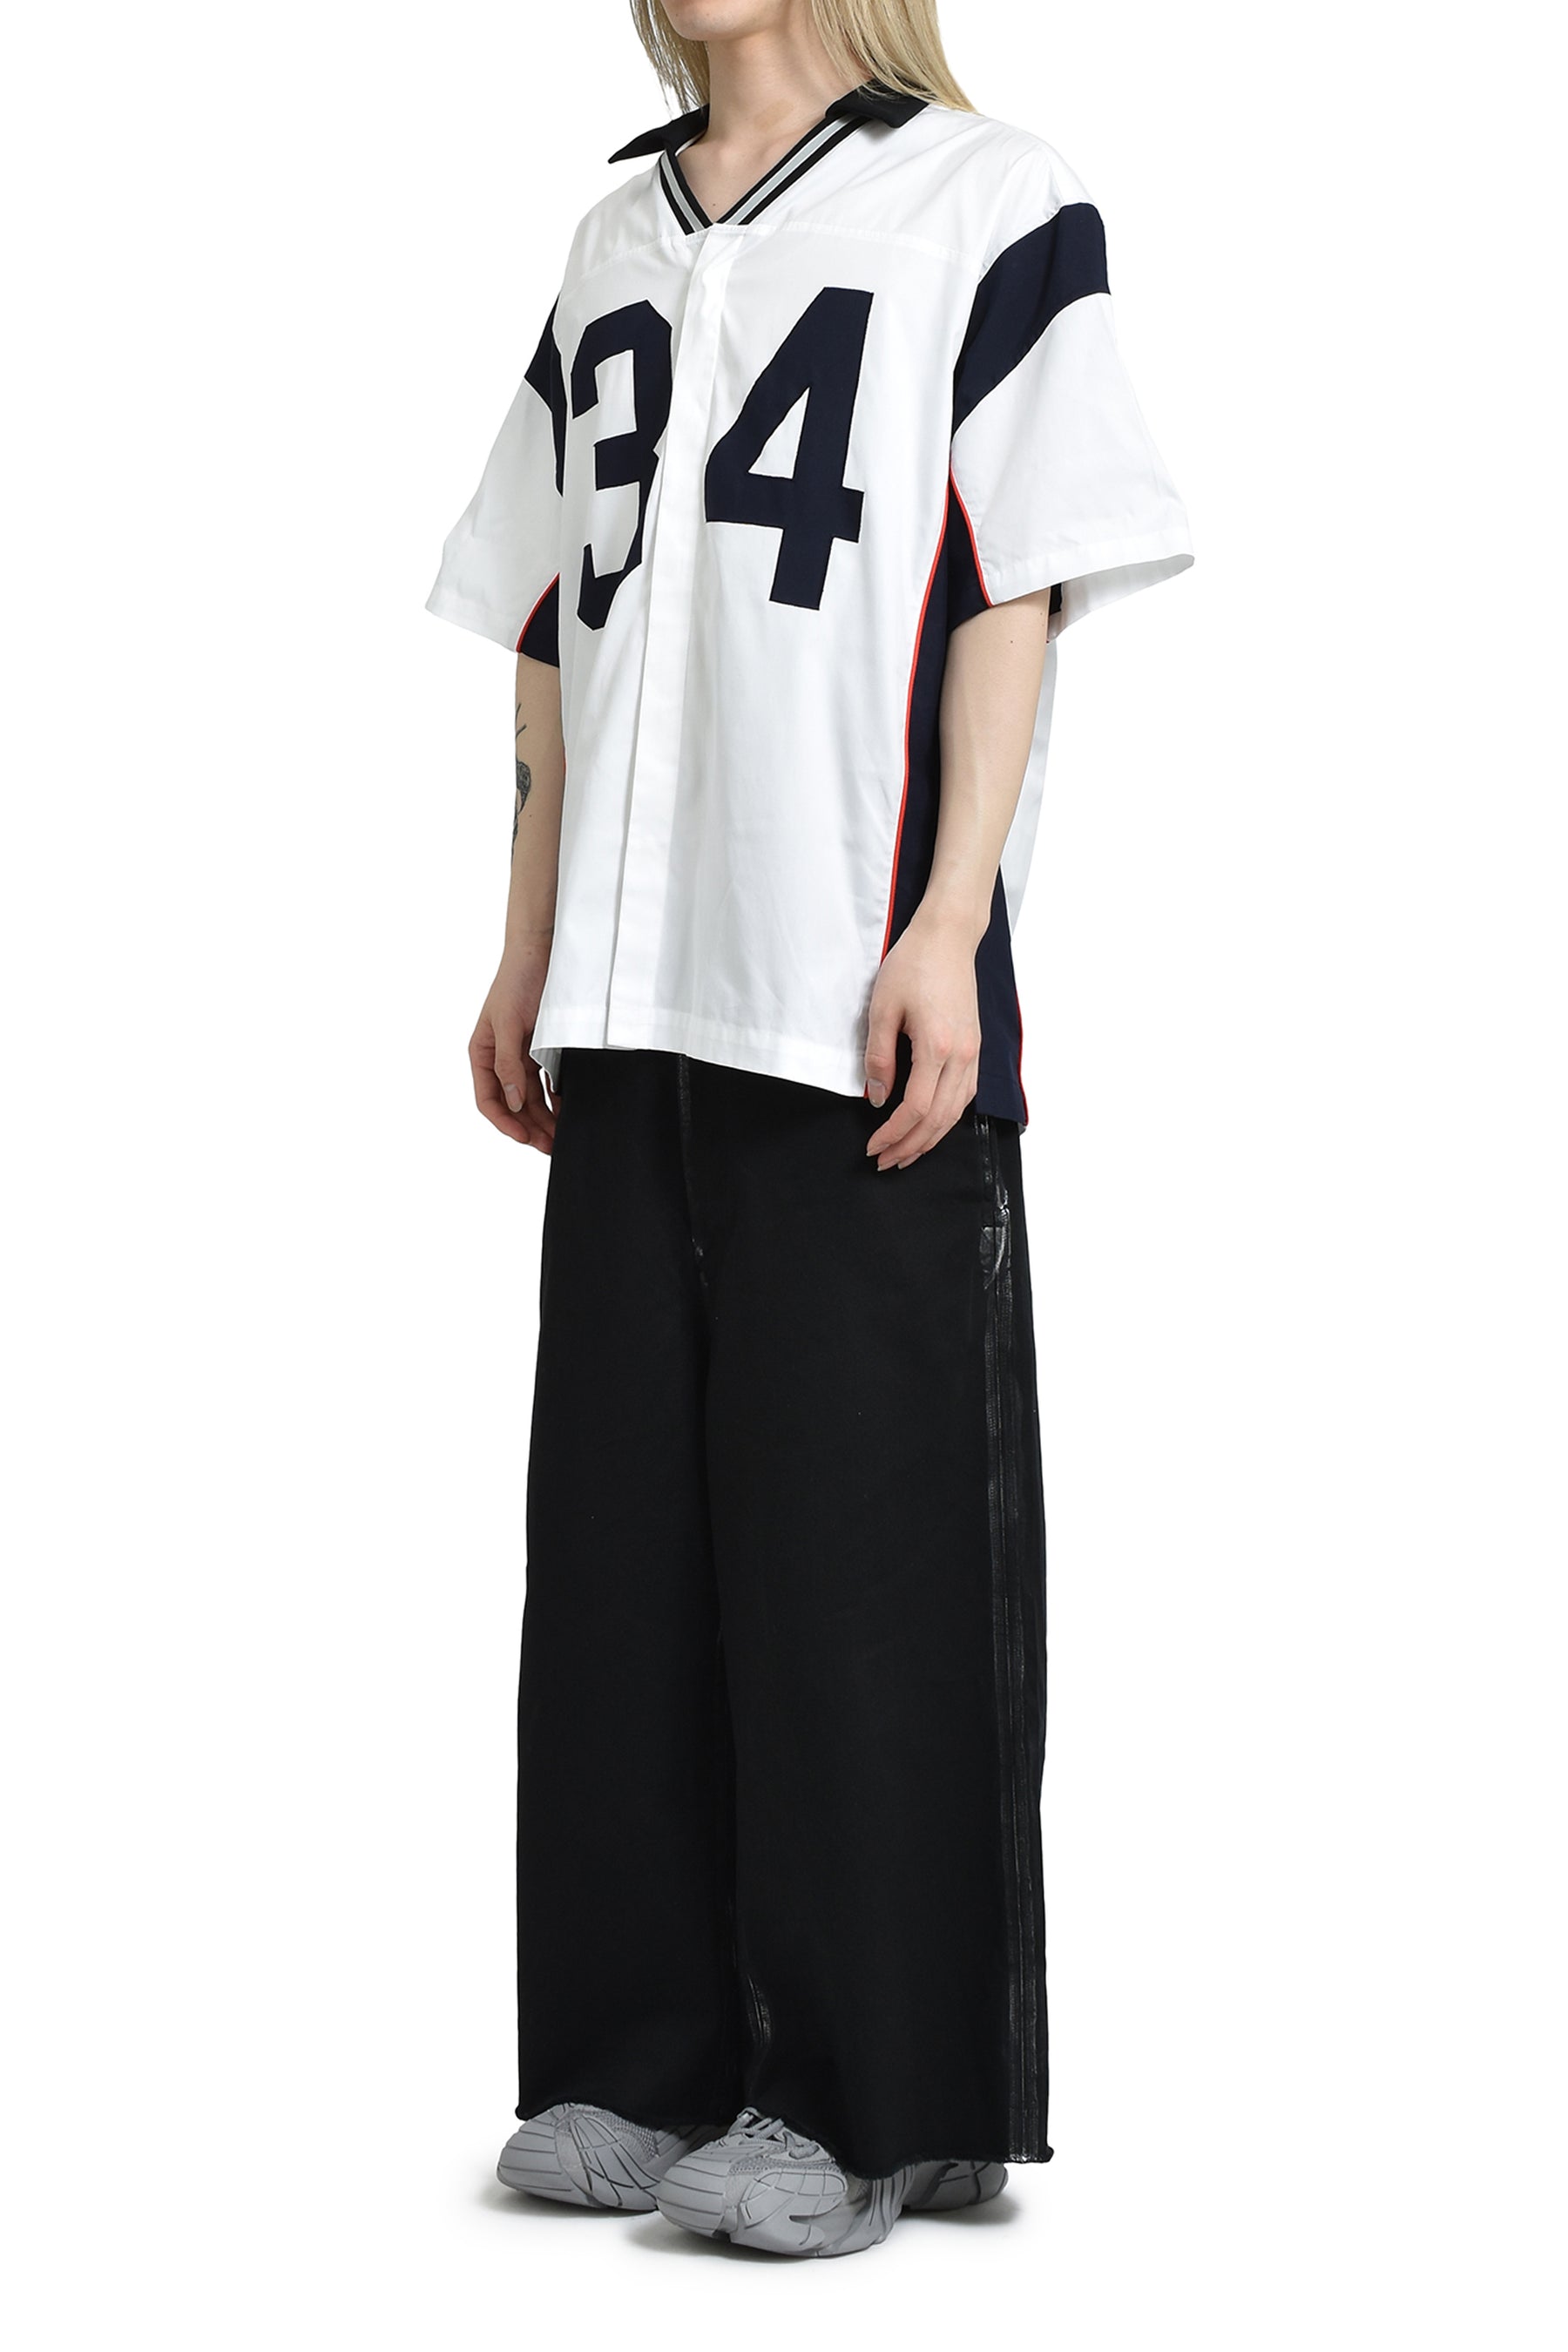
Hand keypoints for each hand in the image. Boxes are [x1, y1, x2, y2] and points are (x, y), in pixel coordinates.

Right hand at [469, 934, 556, 1152]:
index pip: (488, 1099)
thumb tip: (512, 1102)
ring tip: (562, 1135)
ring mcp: (521, 1055)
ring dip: (544, 1118)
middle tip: (551, 1145)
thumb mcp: (509, 1023)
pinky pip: (547, 1083)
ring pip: (531, 1098)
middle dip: (530, 1127)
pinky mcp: (542, 1050)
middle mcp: (500, 1058)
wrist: (542, 952)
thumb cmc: (517, 981)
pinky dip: (556, 1099)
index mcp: (482, 1053)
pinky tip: (567, 1110)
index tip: (525, 1138)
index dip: (505, 1123)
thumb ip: (508, 1064)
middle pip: (513, 1104)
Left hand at [863, 910, 982, 1169]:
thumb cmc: (914, 964)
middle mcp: (962, 1056)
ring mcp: (973, 1053)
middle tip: (885, 1162)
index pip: (915, 1108)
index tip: (873, 1148)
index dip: (893, 1134)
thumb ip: (879, 1057)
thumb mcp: (882, 1008)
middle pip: (938, 1119)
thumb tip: (876, 1097)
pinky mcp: (974, 1048)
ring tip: (905, 1154)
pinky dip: (946, 1119)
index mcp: (937, 1047)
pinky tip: (931, 1125)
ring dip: (930, 1138)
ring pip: (955, 1112)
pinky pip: (964, 1096)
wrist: (948, 937)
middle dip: (910, 1147)